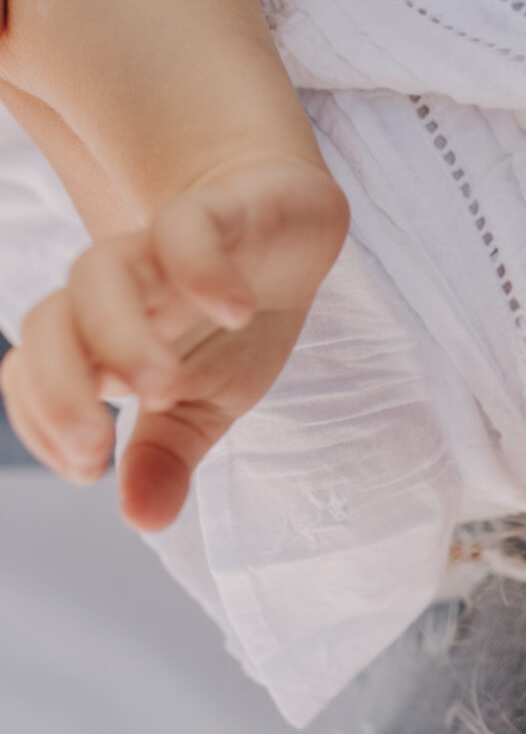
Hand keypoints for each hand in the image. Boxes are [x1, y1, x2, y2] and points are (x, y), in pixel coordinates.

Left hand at [0, 155, 347, 530]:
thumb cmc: (234, 322)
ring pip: (101, 274)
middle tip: (93, 452)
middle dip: (59, 391)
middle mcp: (118, 293)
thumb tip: (143, 521)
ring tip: (165, 389)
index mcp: (101, 340)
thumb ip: (167, 457)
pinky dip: (203, 269)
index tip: (87, 469)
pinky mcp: (219, 213)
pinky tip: (234, 311)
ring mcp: (160, 251)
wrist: (288, 228)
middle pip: (49, 323)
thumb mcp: (208, 404)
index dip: (42, 418)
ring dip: (122, 337)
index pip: (30, 372)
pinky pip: (188, 229)